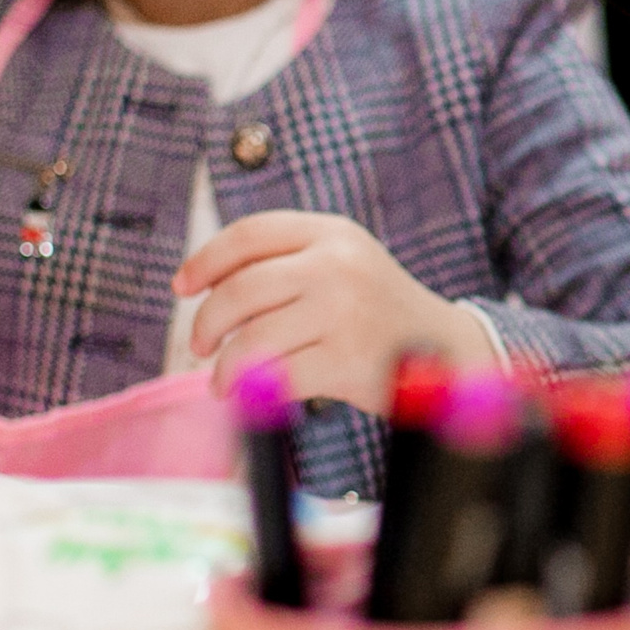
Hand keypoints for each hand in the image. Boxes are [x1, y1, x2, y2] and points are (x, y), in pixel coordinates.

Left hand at [173, 212, 498, 415]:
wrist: (445, 351)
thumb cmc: (376, 311)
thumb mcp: (344, 263)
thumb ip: (286, 262)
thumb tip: (204, 284)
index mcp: (333, 233)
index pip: (251, 234)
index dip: (206, 259)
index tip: (184, 285)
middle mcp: (338, 265)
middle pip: (241, 288)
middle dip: (207, 322)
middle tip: (200, 343)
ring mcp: (344, 311)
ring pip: (250, 338)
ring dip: (224, 365)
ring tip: (222, 378)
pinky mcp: (346, 360)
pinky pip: (274, 377)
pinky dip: (249, 390)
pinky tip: (245, 396)